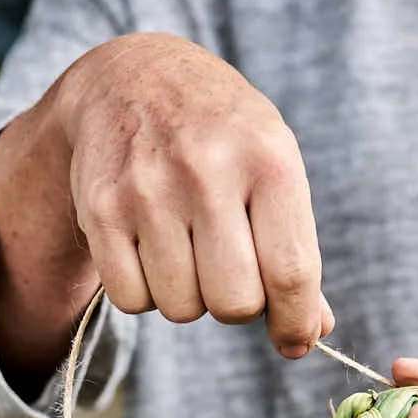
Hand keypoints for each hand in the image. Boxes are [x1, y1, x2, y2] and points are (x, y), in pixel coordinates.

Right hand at [0, 34, 332, 376]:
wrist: (132, 77)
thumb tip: (314, 331)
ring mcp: (150, 190)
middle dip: (236, 303)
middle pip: (234, 303)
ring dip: (187, 295)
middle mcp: (208, 169)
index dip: (296, 322)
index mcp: (269, 158)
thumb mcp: (272, 166)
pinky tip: (149, 248)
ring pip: (181, 308)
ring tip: (185, 246)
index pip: (291, 272)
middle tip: (228, 269)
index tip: (294, 340)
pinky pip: (132, 300)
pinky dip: (143, 291)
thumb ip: (294, 250)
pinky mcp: (103, 210)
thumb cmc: (220, 135)